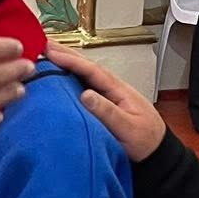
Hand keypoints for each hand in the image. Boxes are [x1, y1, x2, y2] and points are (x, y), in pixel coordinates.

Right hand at [42, 44, 166, 162]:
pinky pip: (83, 86)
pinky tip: (58, 76)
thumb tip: (85, 94)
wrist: (156, 153)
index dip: (71, 60)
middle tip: (42, 44)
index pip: (92, 70)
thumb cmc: (144, 141)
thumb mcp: (128, 128)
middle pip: (86, 66)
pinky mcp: (103, 104)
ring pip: (84, 74)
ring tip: (46, 54)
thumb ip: (108, 112)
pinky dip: (69, 77)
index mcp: (118, 90)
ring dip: (66, 63)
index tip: (51, 52)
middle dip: (65, 54)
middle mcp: (112, 88)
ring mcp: (108, 95)